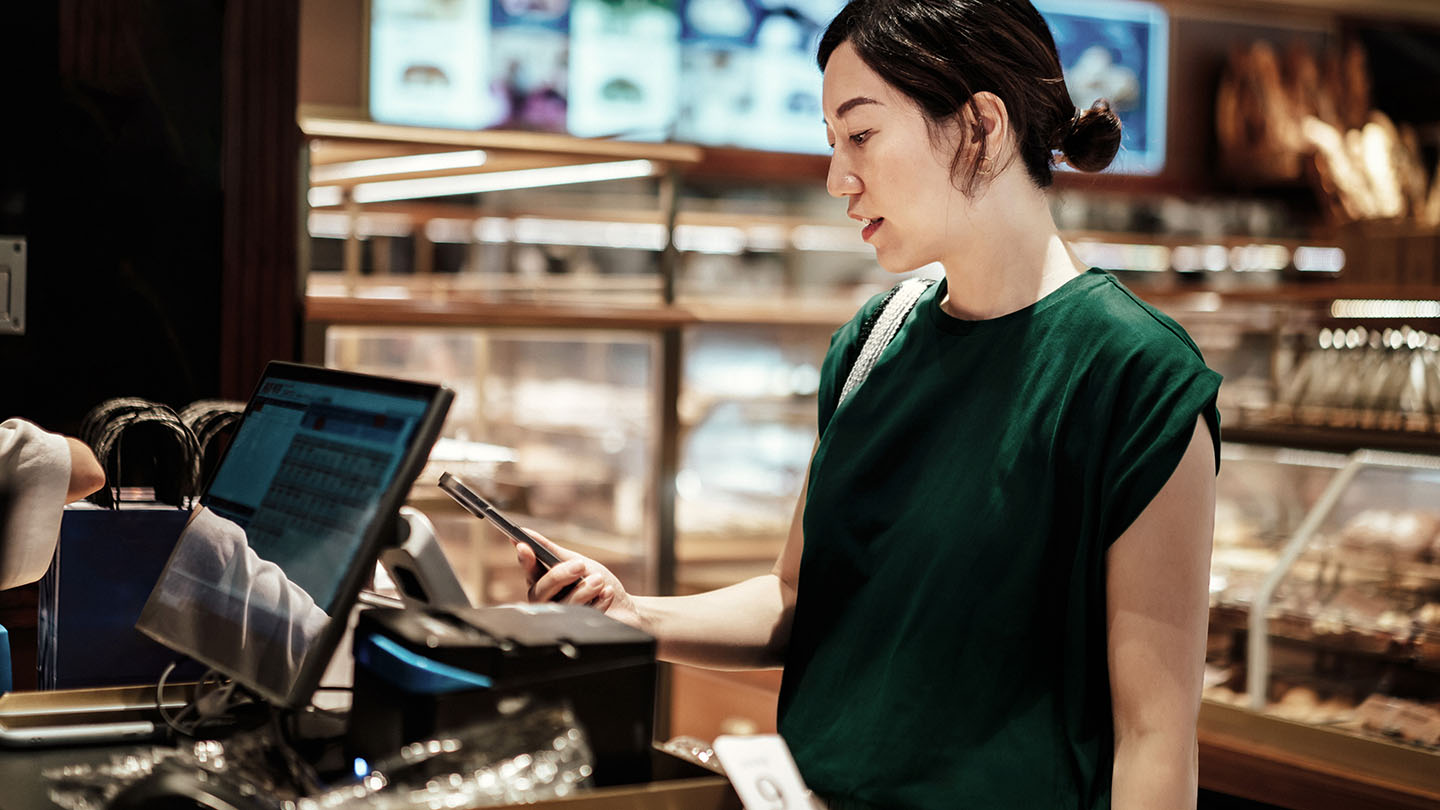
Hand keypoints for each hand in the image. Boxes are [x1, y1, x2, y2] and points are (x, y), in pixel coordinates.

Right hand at [515, 531, 643, 630]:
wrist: (624, 606)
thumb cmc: (596, 582)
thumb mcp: (576, 562)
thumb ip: (552, 551)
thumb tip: (526, 533)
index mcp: (542, 583)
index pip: (529, 571)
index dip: (525, 560)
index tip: (524, 546)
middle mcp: (546, 603)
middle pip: (541, 591)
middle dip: (560, 575)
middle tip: (580, 565)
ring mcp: (560, 619)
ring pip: (563, 605)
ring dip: (584, 590)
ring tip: (600, 581)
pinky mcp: (576, 631)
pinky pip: (581, 617)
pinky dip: (598, 602)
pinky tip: (607, 594)